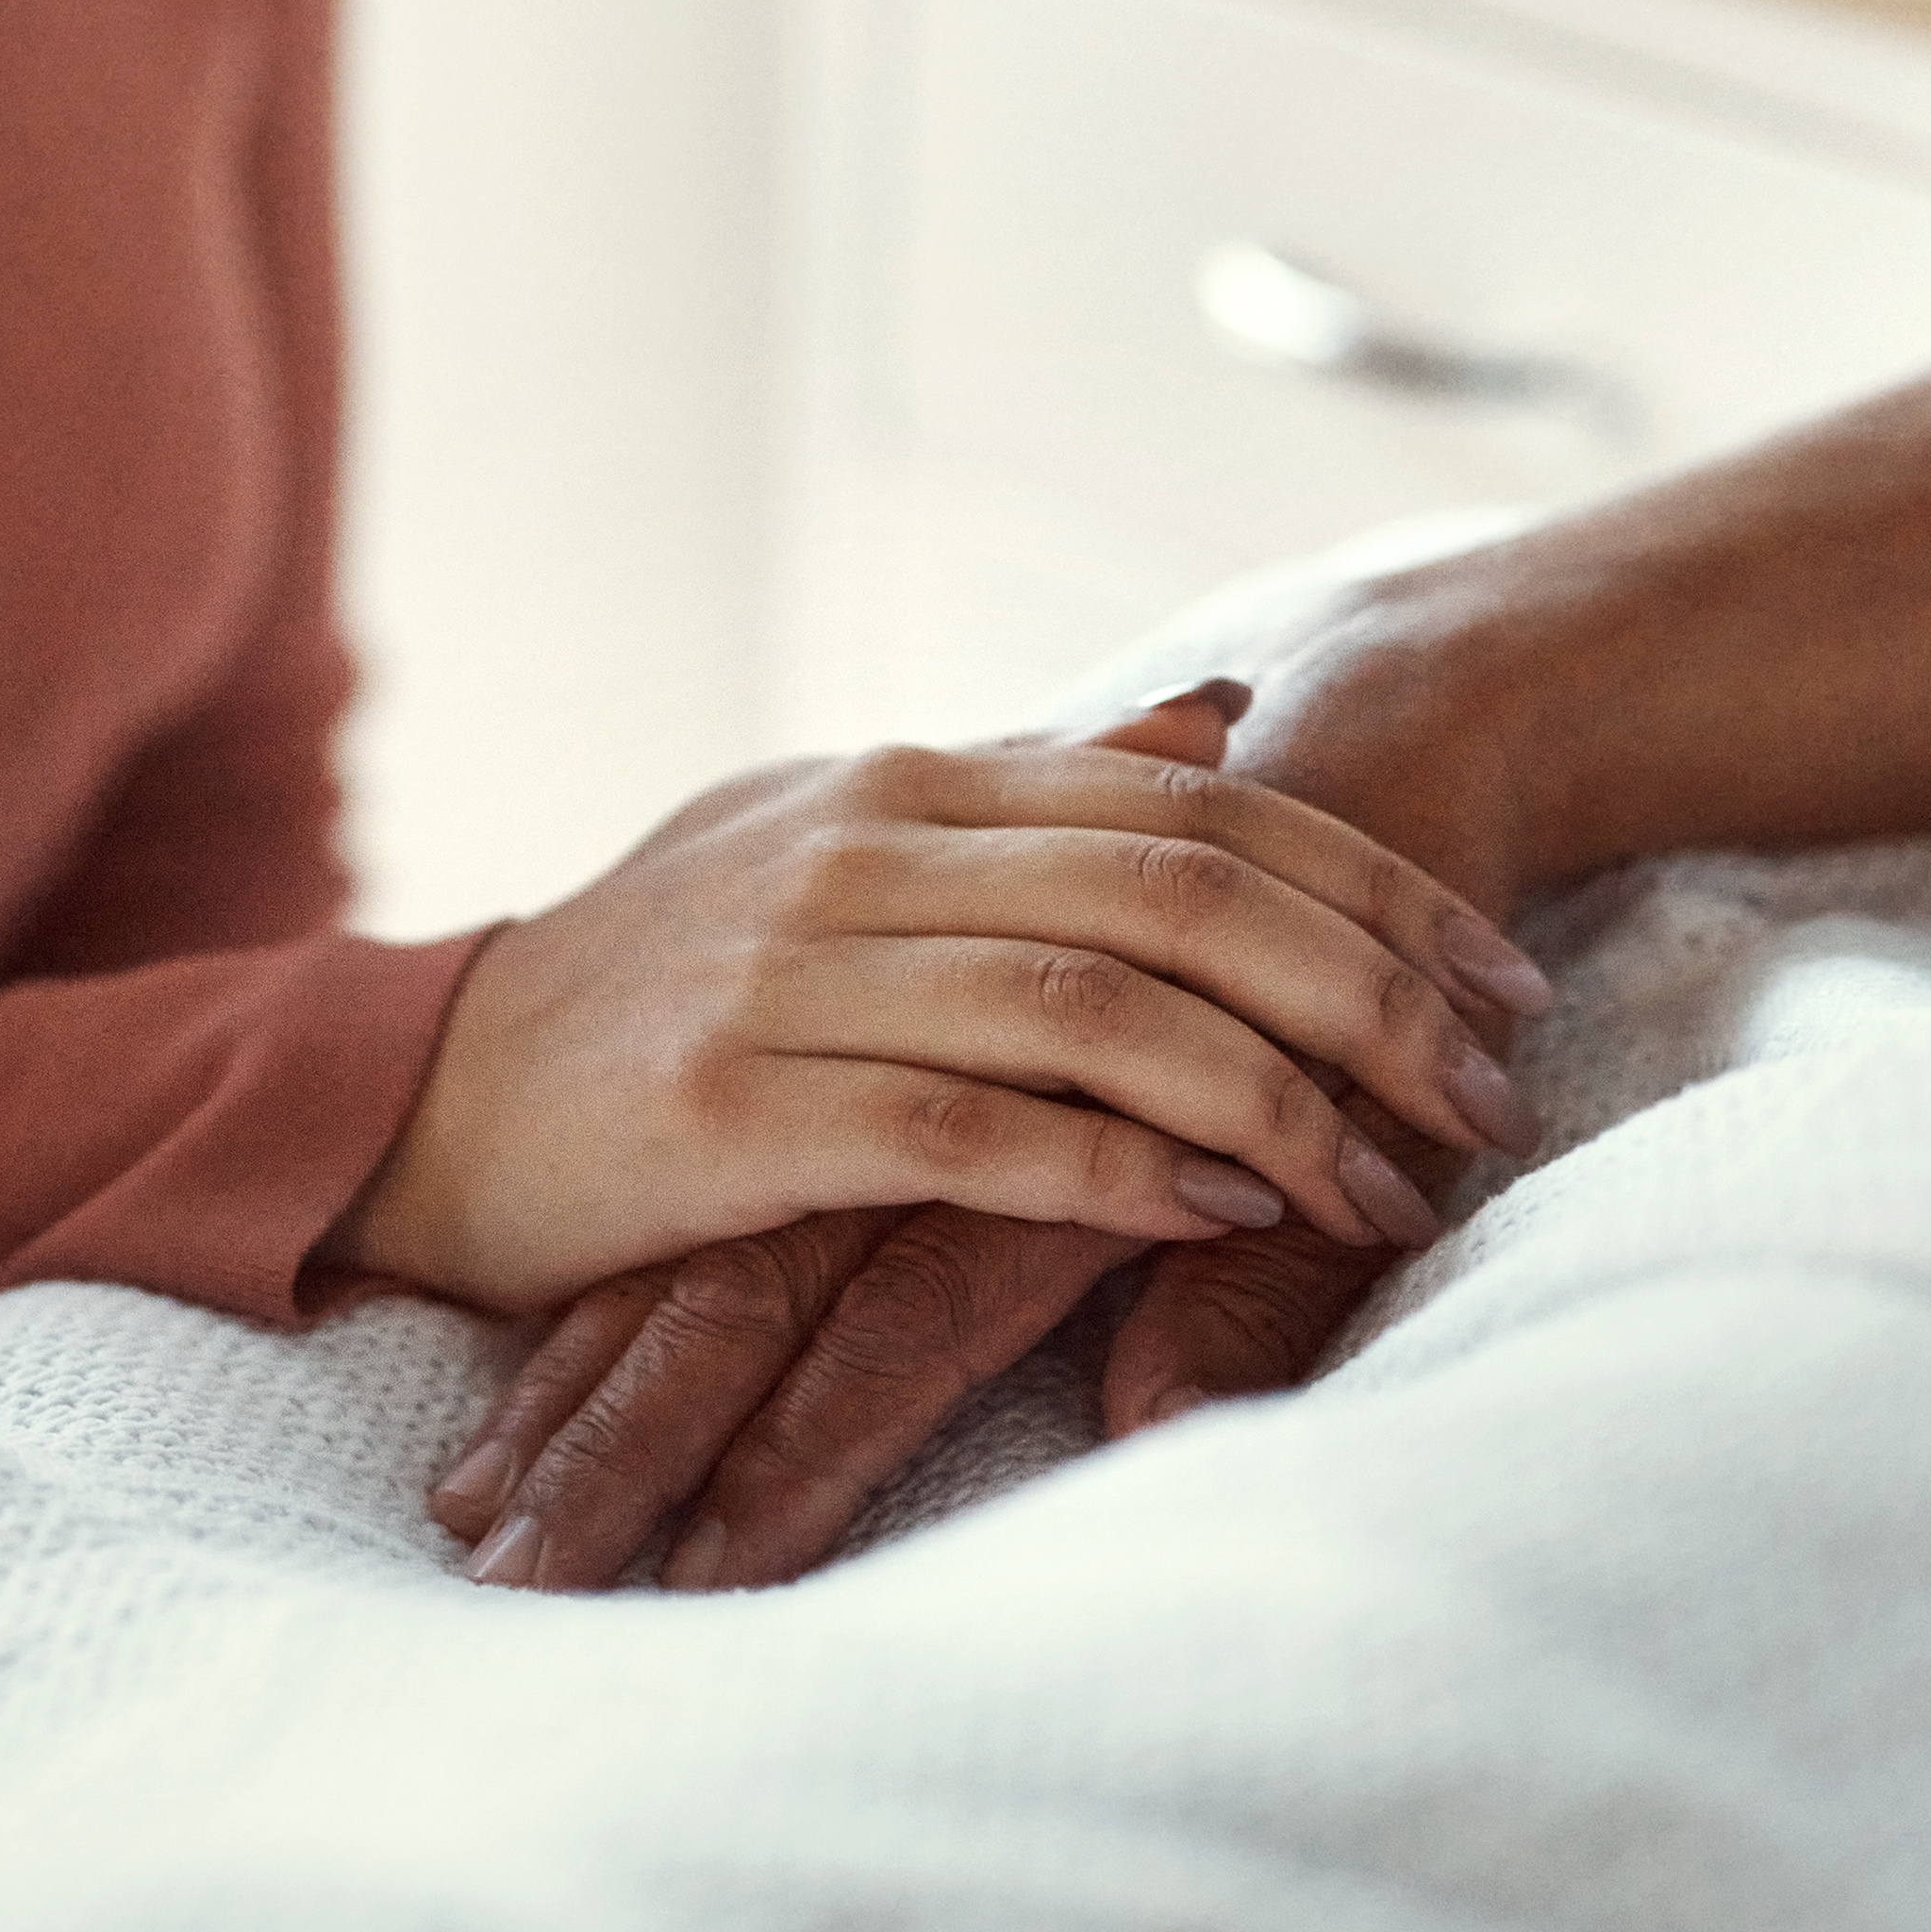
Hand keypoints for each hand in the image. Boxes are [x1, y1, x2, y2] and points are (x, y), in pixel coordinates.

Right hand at [437, 649, 1543, 1589]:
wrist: (421, 1101)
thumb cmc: (663, 991)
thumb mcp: (845, 850)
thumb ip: (1036, 791)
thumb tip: (1224, 714)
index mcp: (910, 780)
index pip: (1204, 806)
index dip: (1379, 889)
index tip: (1509, 983)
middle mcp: (860, 849)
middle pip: (1185, 894)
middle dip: (1372, 998)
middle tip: (1491, 1098)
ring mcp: (788, 975)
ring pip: (1098, 1014)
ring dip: (1278, 1109)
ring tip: (1385, 1190)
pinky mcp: (731, 1112)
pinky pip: (965, 1136)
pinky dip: (1112, 1178)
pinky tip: (1213, 1218)